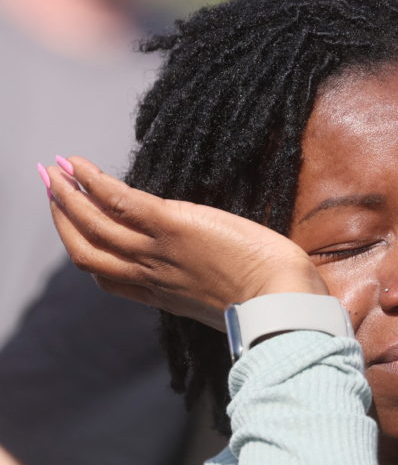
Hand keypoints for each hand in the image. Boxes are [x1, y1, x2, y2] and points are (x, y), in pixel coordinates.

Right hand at [42, 156, 328, 329]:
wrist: (280, 300)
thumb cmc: (270, 300)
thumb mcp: (227, 299)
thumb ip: (207, 286)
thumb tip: (215, 271)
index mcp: (164, 295)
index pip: (109, 278)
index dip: (87, 252)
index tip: (76, 233)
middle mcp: (151, 275)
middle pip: (88, 251)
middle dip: (64, 221)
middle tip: (49, 190)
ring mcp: (157, 250)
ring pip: (94, 225)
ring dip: (68, 196)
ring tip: (53, 171)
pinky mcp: (172, 225)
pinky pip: (119, 201)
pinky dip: (93, 181)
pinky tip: (79, 163)